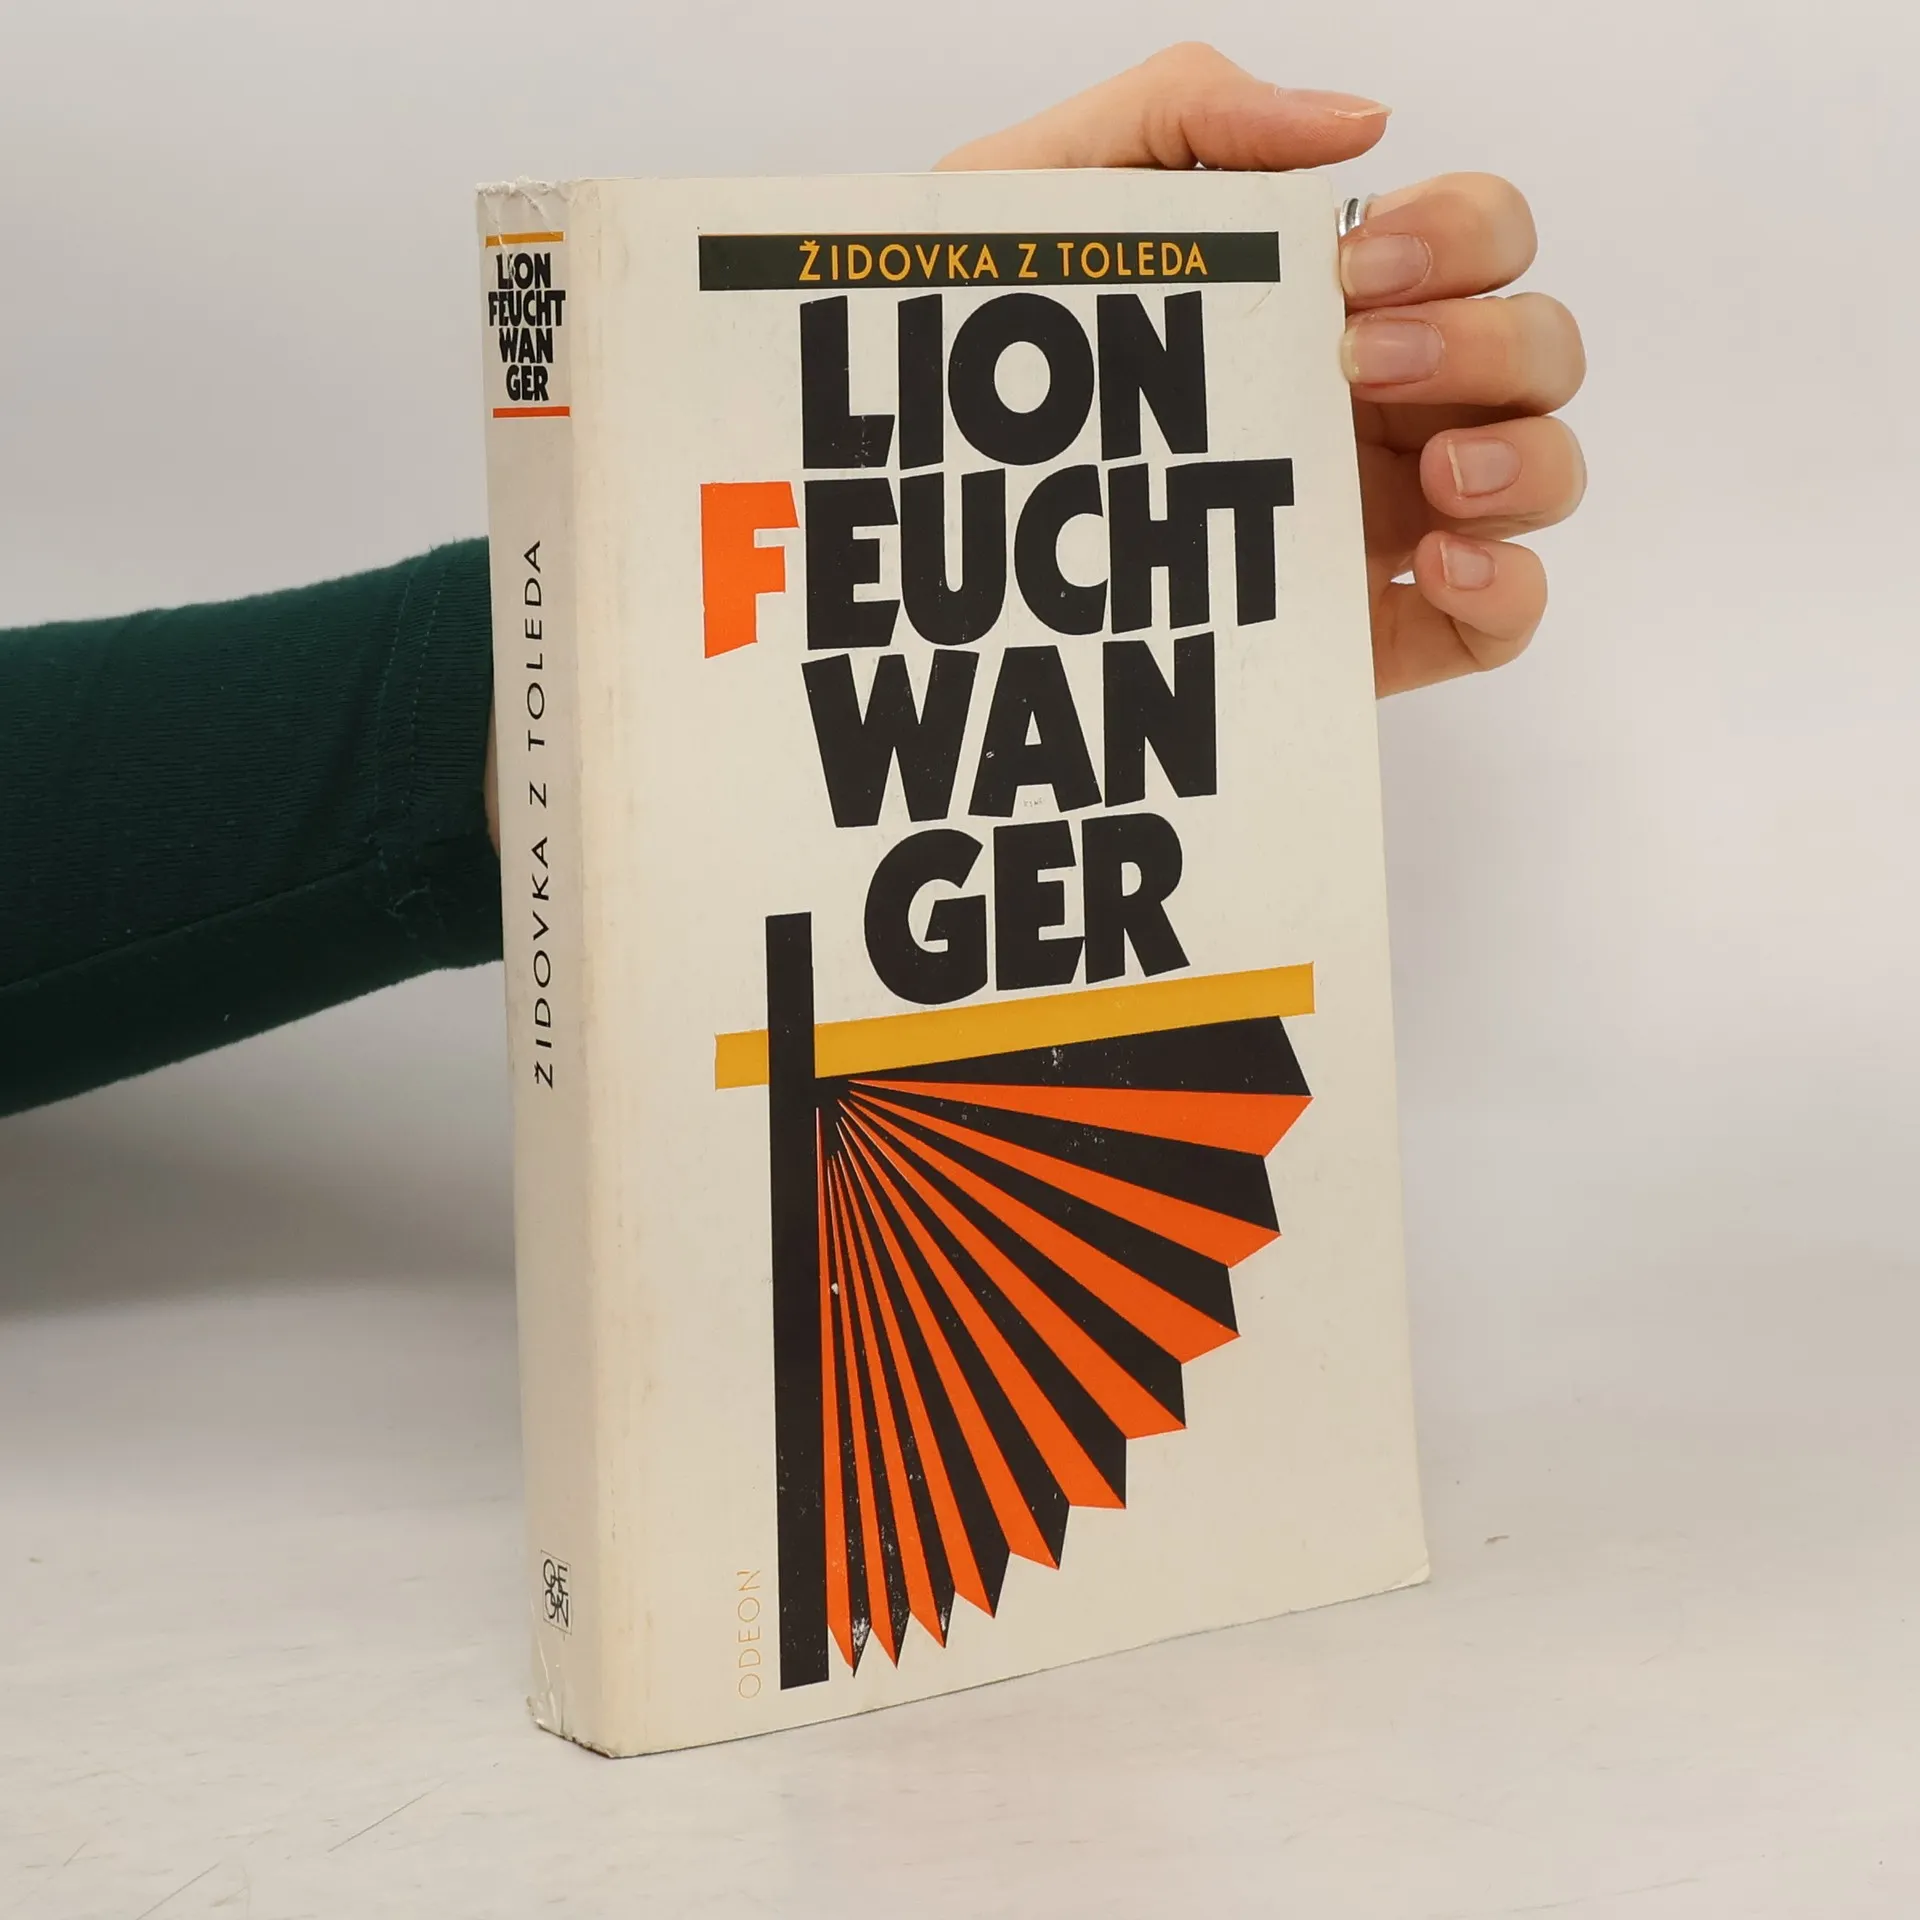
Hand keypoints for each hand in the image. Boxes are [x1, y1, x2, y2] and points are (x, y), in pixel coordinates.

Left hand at [938, 44, 1586, 695]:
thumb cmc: (980, 343)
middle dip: (1489, 342)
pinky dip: (1512, 587)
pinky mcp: (1363, 632)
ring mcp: (1380, 518)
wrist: (913, 504)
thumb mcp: (1057, 190)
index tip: (1350, 272)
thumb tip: (1363, 124)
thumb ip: (1191, 110)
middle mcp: (1380, 402)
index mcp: (1332, 299)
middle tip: (1354, 364)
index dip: (1461, 236)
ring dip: (1528, 460)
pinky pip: (1500, 617)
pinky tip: (1439, 564)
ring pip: (1544, 473)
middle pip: (1538, 349)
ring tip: (1434, 478)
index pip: (1480, 238)